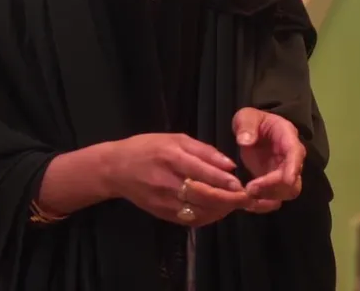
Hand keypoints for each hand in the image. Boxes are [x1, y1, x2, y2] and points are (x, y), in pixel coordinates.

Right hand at [105, 133, 250, 226]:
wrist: (115, 169)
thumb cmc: (147, 147)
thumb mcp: (175, 139)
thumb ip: (204, 151)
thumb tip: (229, 164)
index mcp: (171, 157)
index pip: (202, 172)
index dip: (223, 180)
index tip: (241, 184)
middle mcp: (167, 181)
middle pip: (202, 195)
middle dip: (226, 199)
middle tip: (244, 198)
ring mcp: (163, 200)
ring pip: (197, 211)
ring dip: (219, 210)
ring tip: (234, 204)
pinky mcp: (160, 213)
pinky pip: (188, 220)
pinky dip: (206, 217)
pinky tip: (216, 211)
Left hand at [233, 108, 304, 212]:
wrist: (255, 131)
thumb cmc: (254, 121)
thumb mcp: (247, 116)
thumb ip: (246, 125)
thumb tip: (245, 141)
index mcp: (288, 138)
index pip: (296, 154)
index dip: (293, 168)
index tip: (286, 180)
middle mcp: (291, 159)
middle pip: (293, 180)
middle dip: (273, 188)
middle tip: (249, 189)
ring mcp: (284, 173)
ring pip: (286, 193)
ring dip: (268, 198)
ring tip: (247, 196)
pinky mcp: (274, 185)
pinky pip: (275, 200)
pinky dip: (263, 204)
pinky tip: (248, 203)